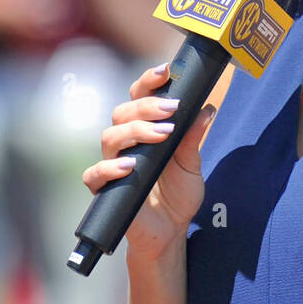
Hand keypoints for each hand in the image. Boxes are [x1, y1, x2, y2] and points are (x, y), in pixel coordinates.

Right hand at [82, 63, 213, 261]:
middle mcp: (125, 144)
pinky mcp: (105, 190)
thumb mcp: (192, 165)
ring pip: (109, 137)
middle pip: (122, 113)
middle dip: (146, 107)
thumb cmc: (178, 195)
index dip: (148, 81)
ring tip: (161, 135)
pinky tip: (131, 166)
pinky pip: (95, 174)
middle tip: (171, 110)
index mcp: (143, 131)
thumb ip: (194, 139)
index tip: (166, 71)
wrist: (170, 232)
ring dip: (135, 131)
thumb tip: (207, 109)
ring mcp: (112, 165)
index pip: (138, 98)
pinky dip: (110, 168)